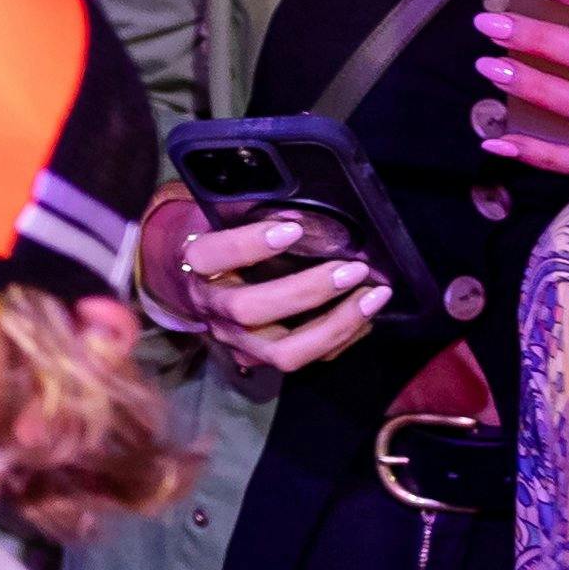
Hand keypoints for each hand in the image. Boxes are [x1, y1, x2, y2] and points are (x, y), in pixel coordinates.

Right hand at [146, 192, 386, 373]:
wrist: (199, 289)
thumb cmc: (224, 246)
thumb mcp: (224, 223)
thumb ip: (250, 214)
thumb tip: (307, 209)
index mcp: (195, 265)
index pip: (212, 256)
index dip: (250, 244)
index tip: (294, 229)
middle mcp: (212, 308)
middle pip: (249, 309)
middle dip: (308, 291)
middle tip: (352, 270)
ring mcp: (237, 341)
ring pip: (284, 352)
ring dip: (336, 326)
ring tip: (373, 296)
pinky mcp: (263, 360)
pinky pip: (309, 359)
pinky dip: (344, 337)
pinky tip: (366, 315)